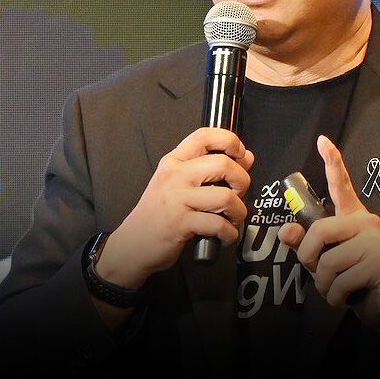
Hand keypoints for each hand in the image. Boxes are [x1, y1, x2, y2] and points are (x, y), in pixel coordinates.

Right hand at [96, 127, 253, 287]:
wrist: (133, 243)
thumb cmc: (159, 213)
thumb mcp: (178, 184)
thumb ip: (209, 169)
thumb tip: (246, 157)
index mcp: (174, 162)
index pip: (204, 136)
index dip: (229, 140)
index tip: (240, 154)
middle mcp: (175, 176)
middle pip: (223, 164)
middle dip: (242, 181)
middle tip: (238, 194)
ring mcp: (177, 199)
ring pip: (226, 196)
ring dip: (239, 212)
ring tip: (232, 218)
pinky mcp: (180, 223)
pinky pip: (219, 224)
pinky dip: (229, 233)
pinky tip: (224, 235)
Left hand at [278, 135, 379, 330]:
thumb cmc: (350, 277)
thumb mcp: (322, 259)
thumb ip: (305, 243)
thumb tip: (286, 230)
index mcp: (351, 217)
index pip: (340, 186)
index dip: (332, 162)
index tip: (322, 140)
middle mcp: (366, 222)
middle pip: (319, 232)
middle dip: (310, 259)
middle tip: (321, 274)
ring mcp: (375, 242)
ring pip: (328, 263)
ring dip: (325, 285)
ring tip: (340, 287)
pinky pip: (340, 283)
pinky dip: (336, 297)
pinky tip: (349, 297)